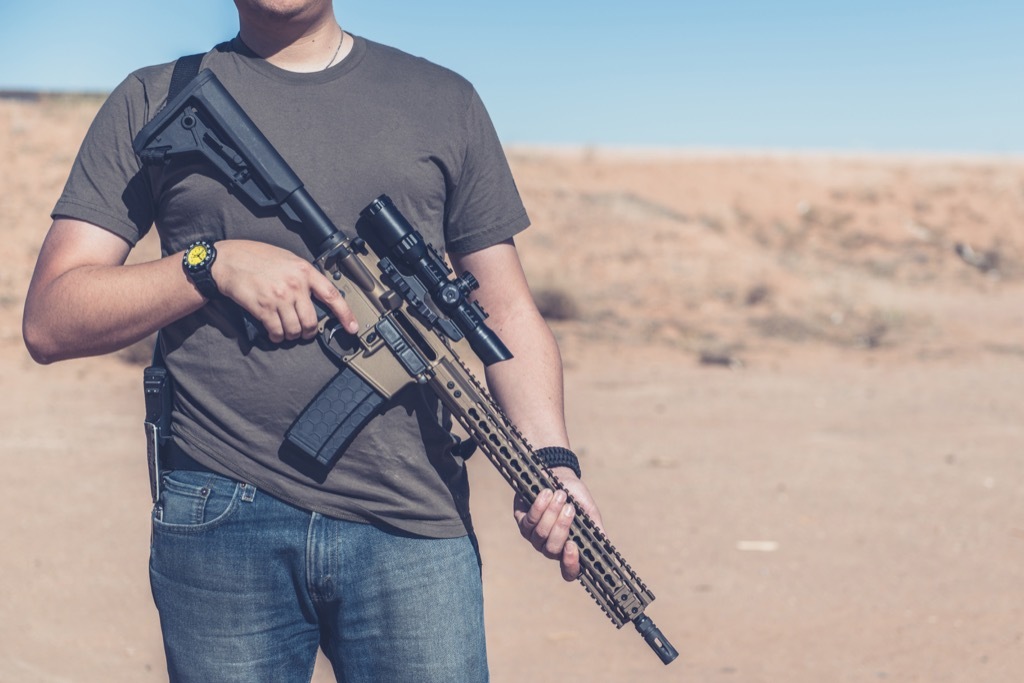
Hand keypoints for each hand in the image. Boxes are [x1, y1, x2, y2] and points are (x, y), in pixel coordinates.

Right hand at [211, 240, 357, 342]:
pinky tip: (274, 332)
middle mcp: (295, 285)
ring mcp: (279, 298)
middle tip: (304, 332)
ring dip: (292, 336)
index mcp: (304, 271)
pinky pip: (277, 331)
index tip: (353, 327)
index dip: (345, 314)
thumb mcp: (288, 259)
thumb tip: (316, 296)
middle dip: (309, 332)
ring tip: (287, 331)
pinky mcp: (263, 308)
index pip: (332, 296)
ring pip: (295, 330)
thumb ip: (304, 276)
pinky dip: (277, 336)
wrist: (228, 261)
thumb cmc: (256, 257)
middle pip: (311, 321)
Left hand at [513, 469, 604, 580]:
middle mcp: (550, 546)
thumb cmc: (576, 497)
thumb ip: (596, 531)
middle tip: (570, 507)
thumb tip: (605, 548)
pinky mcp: (522, 521)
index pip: (568, 570)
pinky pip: (529, 521)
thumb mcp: (590, 513)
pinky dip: (539, 506)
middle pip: (552, 549)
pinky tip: (546, 493)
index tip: (572, 546)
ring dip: (551, 513)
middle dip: (562, 527)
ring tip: (560, 494)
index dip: (569, 564)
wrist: (559, 475)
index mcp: (568, 548)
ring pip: (541, 534)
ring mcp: (534, 536)